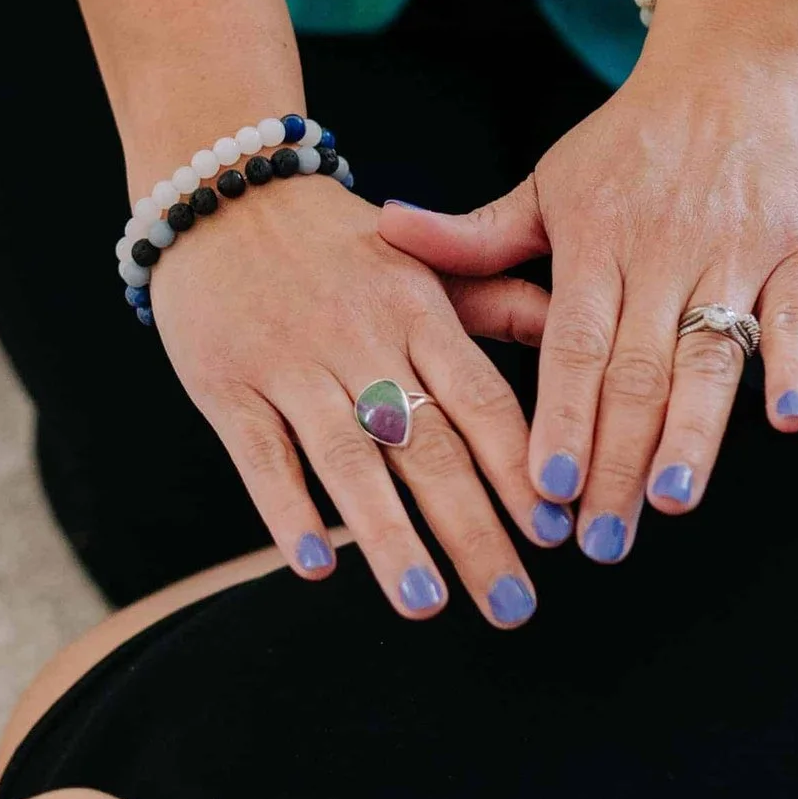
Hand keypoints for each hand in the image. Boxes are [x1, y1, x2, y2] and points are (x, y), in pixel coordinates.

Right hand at [148, 166, 540, 628]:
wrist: (222, 192)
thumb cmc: (336, 242)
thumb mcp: (420, 260)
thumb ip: (494, 302)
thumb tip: (575, 335)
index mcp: (417, 309)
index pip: (482, 399)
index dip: (520, 467)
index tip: (555, 533)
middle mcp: (360, 338)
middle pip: (427, 446)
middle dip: (473, 531)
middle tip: (512, 605)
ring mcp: (291, 363)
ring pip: (348, 460)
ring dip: (387, 535)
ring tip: (424, 601)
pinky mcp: (227, 384)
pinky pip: (260, 455)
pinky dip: (286, 510)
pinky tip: (315, 565)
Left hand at [379, 0, 797, 563]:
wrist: (733, 68)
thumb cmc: (630, 142)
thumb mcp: (549, 182)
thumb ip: (478, 233)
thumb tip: (385, 233)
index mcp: (594, 240)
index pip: (573, 345)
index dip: (562, 417)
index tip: (546, 487)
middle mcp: (662, 252)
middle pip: (638, 370)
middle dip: (617, 459)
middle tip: (601, 541)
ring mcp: (734, 252)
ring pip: (712, 355)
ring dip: (694, 432)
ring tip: (671, 501)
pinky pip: (797, 315)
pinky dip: (792, 366)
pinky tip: (783, 422)